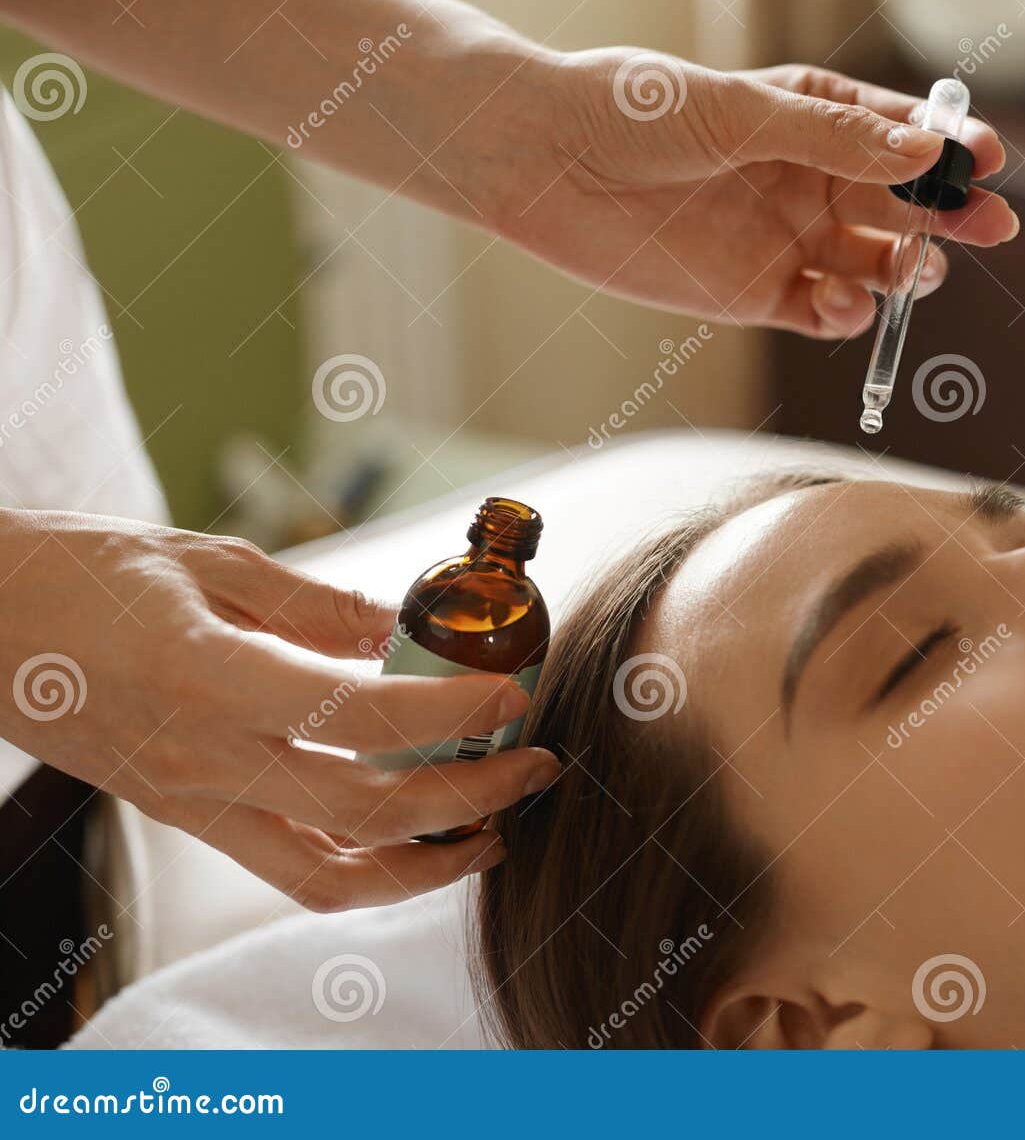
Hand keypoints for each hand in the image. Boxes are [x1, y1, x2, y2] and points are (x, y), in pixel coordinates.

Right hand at [0, 509, 560, 911]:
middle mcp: (205, 756)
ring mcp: (194, 802)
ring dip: (430, 860)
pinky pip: (291, 872)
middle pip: (366, 809)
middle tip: (534, 763)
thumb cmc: (80, 575)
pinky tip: (417, 840)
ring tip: (495, 826)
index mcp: (207, 674)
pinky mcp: (188, 819)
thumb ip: (317, 606)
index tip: (513, 694)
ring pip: (332, 873)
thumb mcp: (206, 561)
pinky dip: (368, 869)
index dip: (449, 711)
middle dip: (472, 793)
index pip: (356, 712)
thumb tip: (409, 630)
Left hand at [492, 49, 1016, 337]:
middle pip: (904, 203)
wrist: (548, 164)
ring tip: (916, 268)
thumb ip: (834, 138)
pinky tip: (844, 303)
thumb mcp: (743, 113)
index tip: (986, 159)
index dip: (948, 148)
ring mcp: (788, 239)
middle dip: (951, 214)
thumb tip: (926, 152)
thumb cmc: (636, 112)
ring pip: (875, 264)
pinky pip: (824, 311)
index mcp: (811, 115)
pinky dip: (846, 314)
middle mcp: (810, 178)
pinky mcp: (758, 294)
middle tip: (992, 225)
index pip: (901, 133)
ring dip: (906, 269)